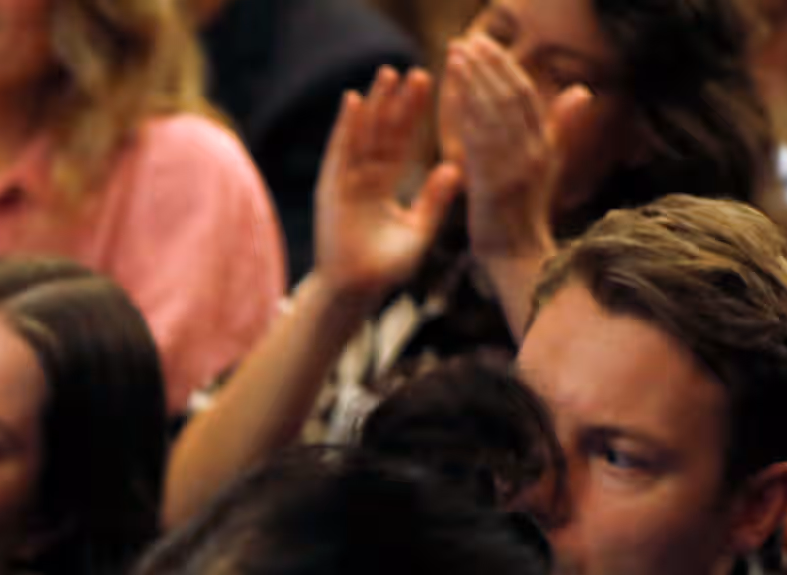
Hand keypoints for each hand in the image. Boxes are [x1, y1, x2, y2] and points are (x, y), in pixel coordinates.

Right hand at [312, 66, 463, 303]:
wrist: (357, 290)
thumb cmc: (386, 268)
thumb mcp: (420, 230)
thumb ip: (435, 200)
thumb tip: (455, 167)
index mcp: (385, 187)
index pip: (402, 144)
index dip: (414, 117)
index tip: (428, 88)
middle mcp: (364, 180)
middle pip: (383, 134)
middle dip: (397, 103)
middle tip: (413, 71)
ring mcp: (346, 183)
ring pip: (362, 136)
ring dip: (374, 105)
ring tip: (386, 75)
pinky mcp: (331, 189)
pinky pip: (340, 152)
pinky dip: (346, 127)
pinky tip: (354, 102)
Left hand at [444, 35, 585, 272]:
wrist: (517, 256)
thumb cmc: (522, 215)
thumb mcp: (546, 168)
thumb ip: (558, 129)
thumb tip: (583, 91)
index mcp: (547, 144)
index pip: (527, 94)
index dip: (506, 66)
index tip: (484, 44)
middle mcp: (536, 150)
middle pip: (513, 95)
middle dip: (489, 65)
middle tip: (465, 41)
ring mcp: (517, 167)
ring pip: (496, 112)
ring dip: (475, 80)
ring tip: (455, 55)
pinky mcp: (496, 183)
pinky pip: (481, 140)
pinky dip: (467, 113)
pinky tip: (451, 95)